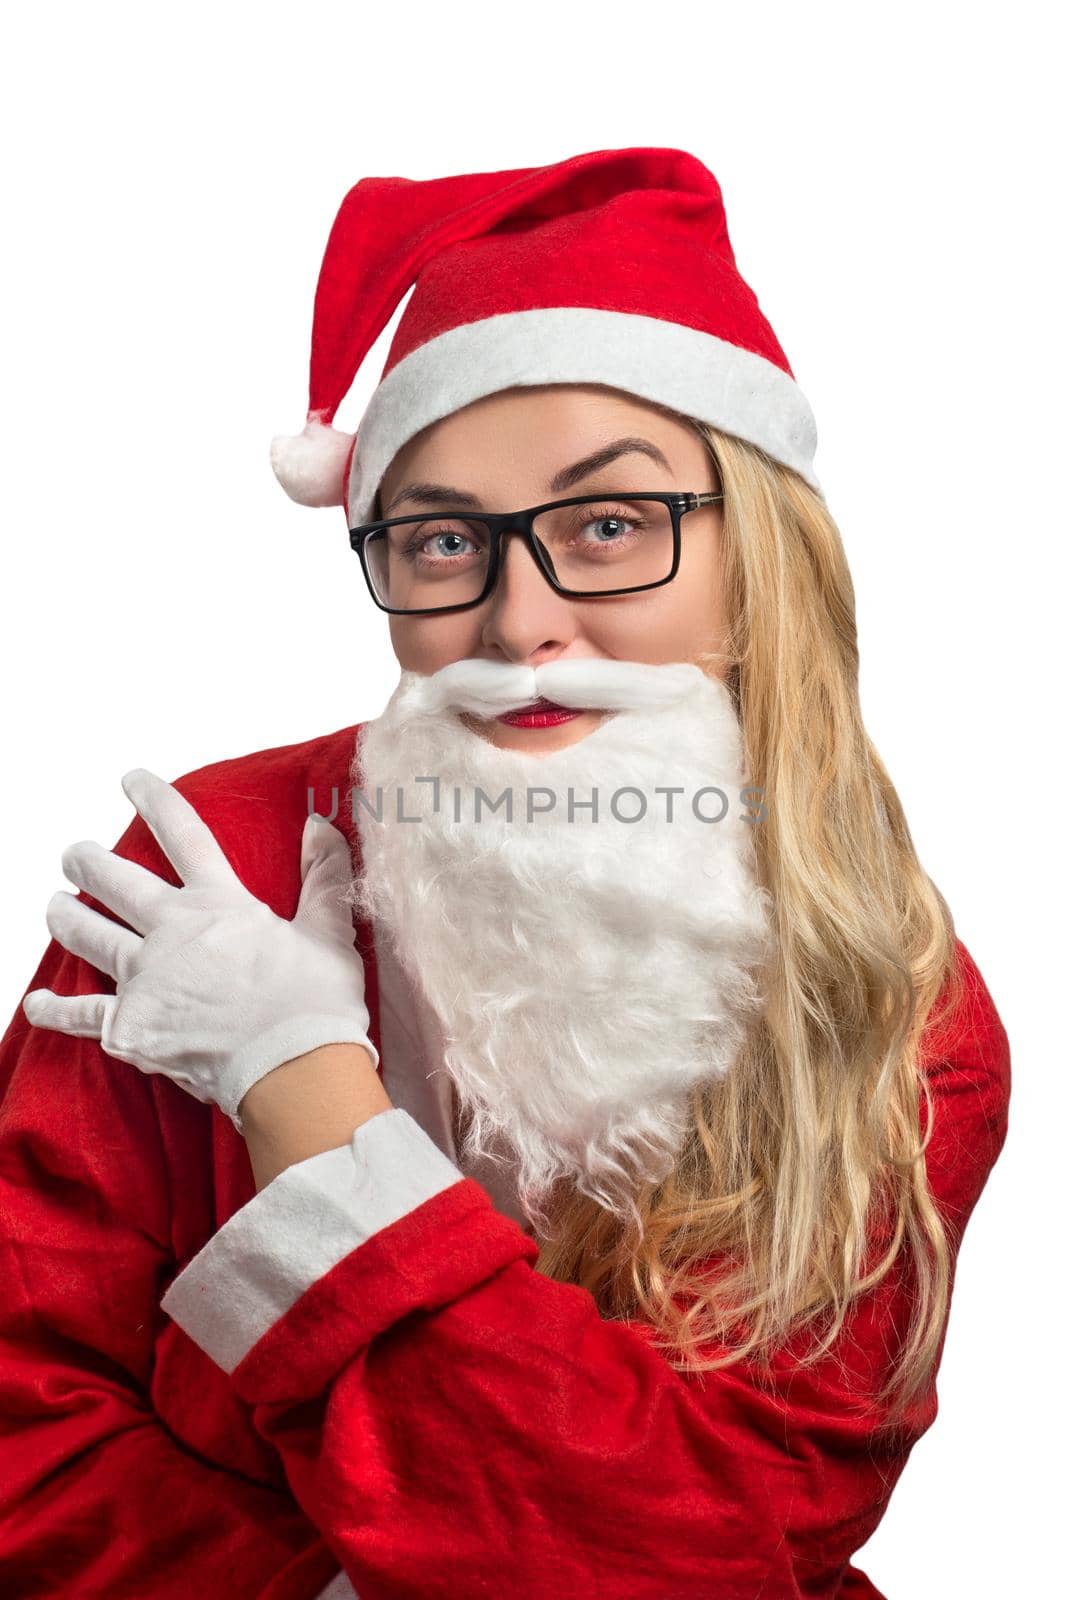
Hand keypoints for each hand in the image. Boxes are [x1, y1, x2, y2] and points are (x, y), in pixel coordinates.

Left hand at [22, 767, 378, 1132]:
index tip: (132, 780)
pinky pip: (80, 1013)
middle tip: (75, 855)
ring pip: (89, 936)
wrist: (294, 1071)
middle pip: (116, 883)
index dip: (155, 801)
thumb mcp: (330, 934)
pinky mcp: (129, 1025)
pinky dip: (55, 1008)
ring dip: (66, 917)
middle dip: (88, 862)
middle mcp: (172, 932)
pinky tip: (37, 1002)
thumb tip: (320, 825)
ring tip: (55, 906)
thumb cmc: (317, 1006)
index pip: (183, 836)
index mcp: (220, 905)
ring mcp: (145, 978)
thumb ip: (324, 876)